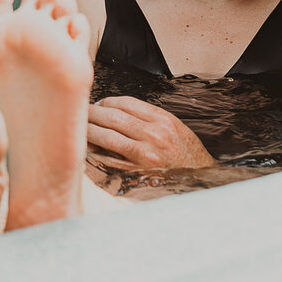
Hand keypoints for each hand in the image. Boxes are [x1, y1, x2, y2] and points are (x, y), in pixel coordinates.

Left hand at [86, 96, 214, 169]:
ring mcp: (144, 155)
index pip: (125, 103)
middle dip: (92, 113)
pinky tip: (88, 148)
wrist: (201, 180)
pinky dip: (96, 152)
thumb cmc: (187, 154)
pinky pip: (109, 159)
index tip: (98, 104)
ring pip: (107, 136)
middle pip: (112, 117)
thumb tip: (117, 110)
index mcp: (162, 120)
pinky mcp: (137, 172)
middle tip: (81, 112)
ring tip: (80, 127)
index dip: (107, 101)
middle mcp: (153, 135)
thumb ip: (149, 117)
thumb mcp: (175, 127)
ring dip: (89, 130)